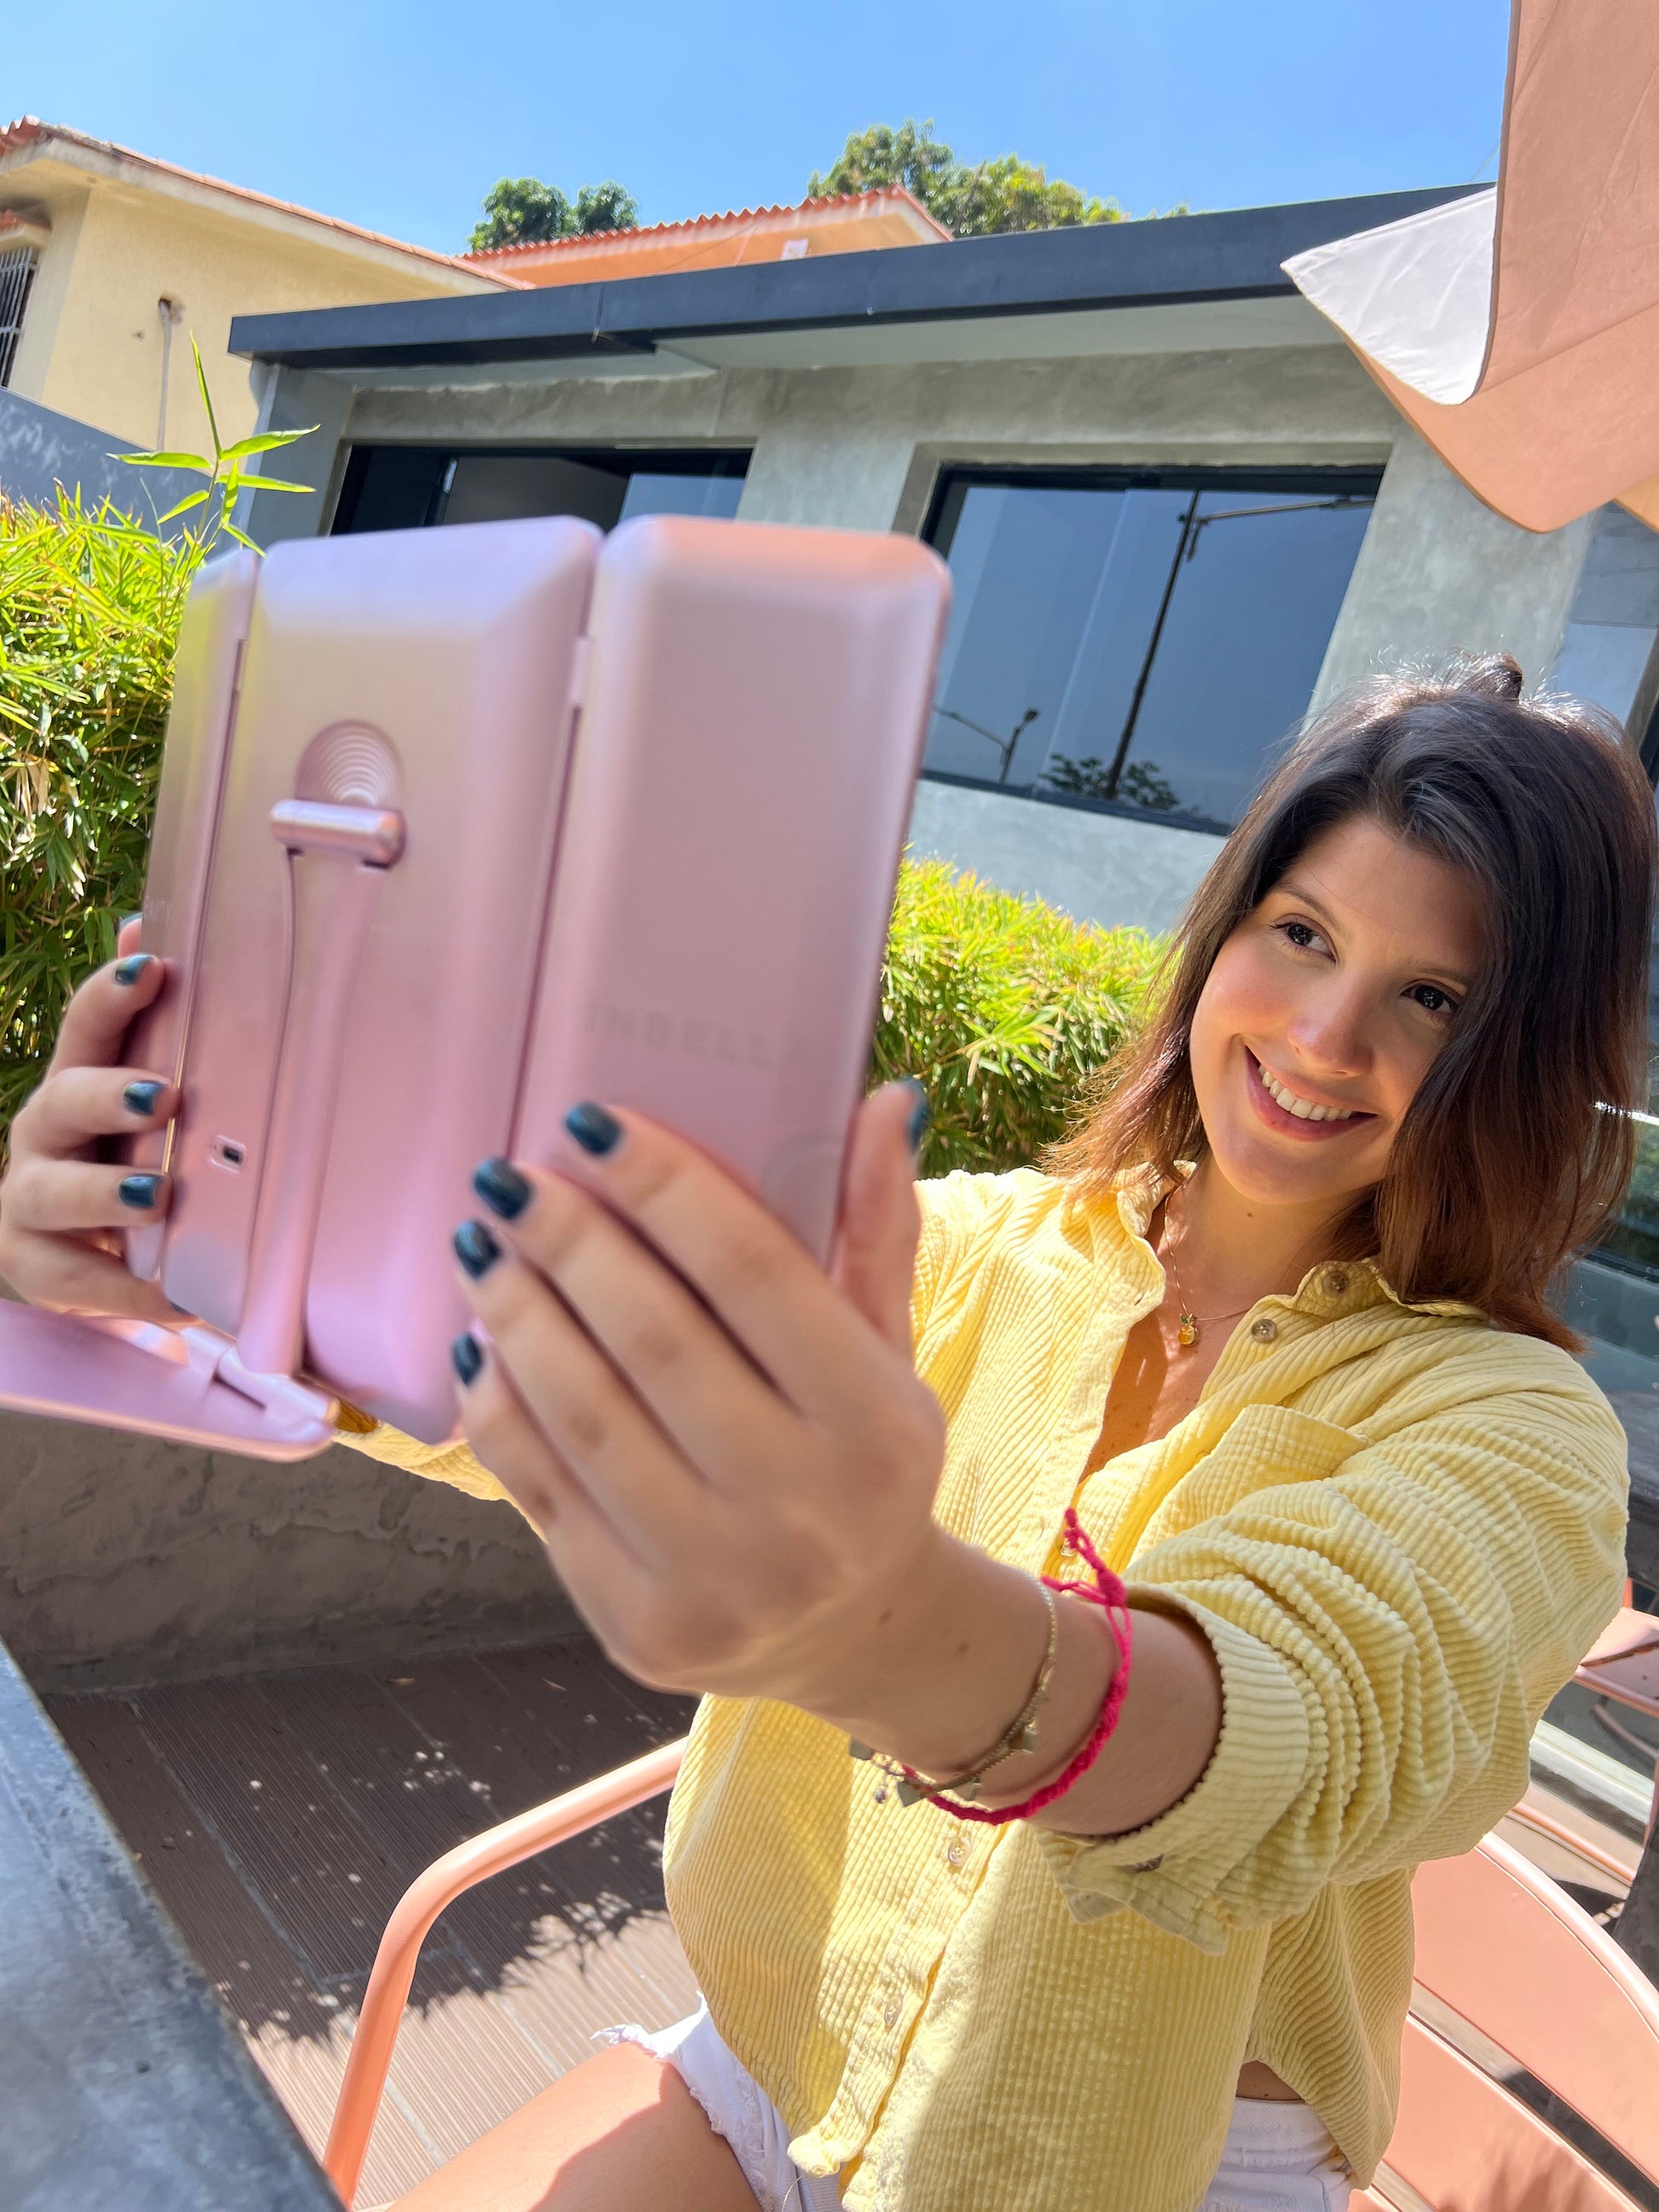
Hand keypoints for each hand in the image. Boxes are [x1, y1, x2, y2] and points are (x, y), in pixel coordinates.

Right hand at [0, 917, 181, 1322]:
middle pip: (62, 1103)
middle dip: (107, 1097)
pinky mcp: (37, 1266)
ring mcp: (32, 1199)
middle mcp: (45, 1133)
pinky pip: (76, 1278)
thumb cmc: (124, 1152)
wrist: (84, 1246)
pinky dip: (126, 1288)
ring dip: (103, 1192)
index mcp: (79, 1080)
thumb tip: (143, 931)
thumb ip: (152, 1023)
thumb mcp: (144, 1089)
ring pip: (53, 1191)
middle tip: (164, 1098)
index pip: (87, 1027)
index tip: (152, 969)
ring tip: (157, 1196)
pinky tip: (174, 1298)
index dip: (111, 996)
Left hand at [450, 1083, 955, 1718]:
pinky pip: (542, 1493)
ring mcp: (717, 1579)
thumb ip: (877, 1229)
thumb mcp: (889, 1352)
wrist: (848, 1636)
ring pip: (584, 1417)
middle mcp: (802, 1509)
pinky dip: (499, 1408)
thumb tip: (885, 1098)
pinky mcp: (639, 1626)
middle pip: (655, 1340)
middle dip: (568, 1243)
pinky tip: (480, 1342)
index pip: (757, 1276)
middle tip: (507, 1177)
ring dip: (516, 1314)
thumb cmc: (860, 1462)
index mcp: (876, 1425)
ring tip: (480, 1245)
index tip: (593, 1122)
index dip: (668, 1189)